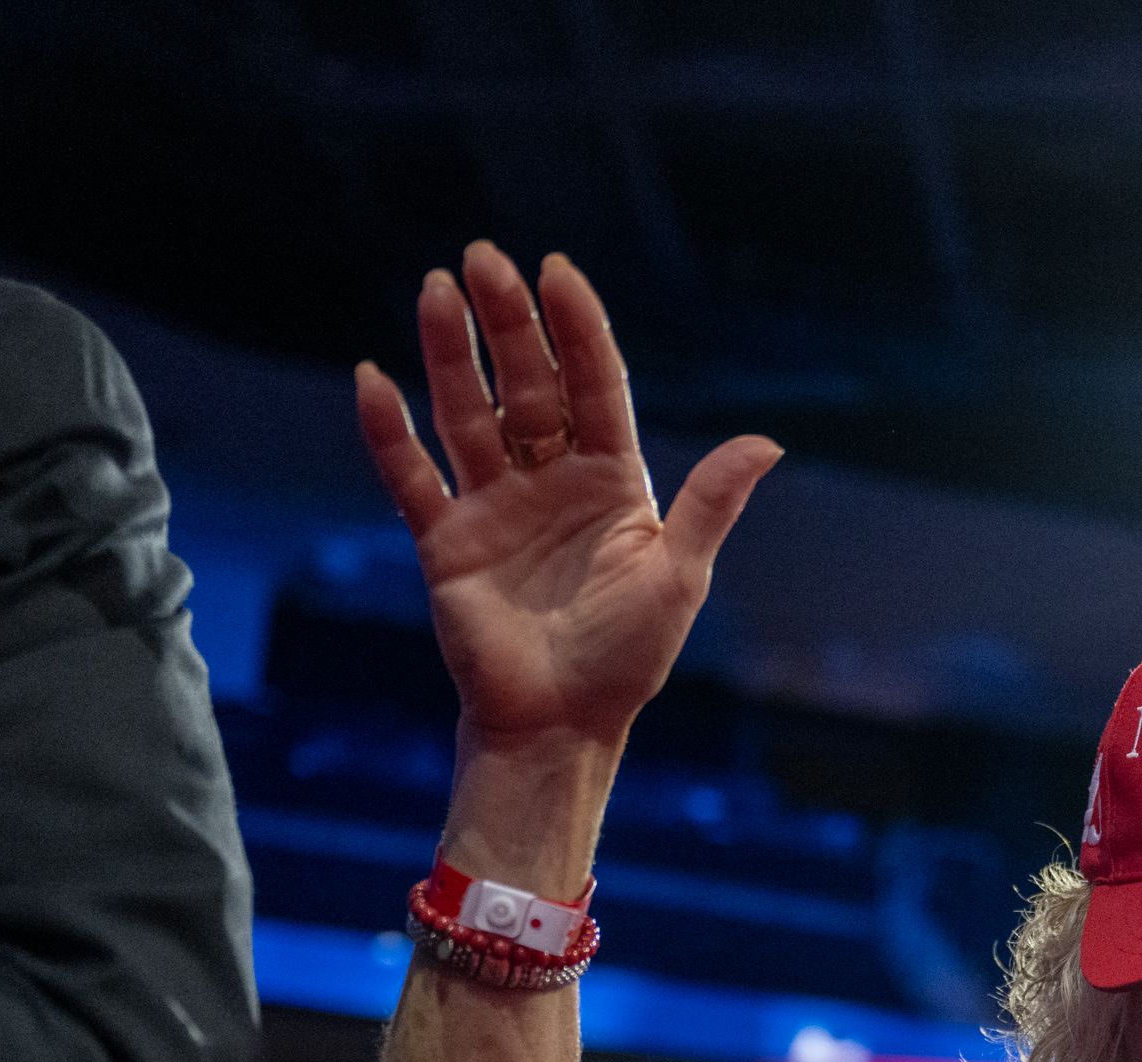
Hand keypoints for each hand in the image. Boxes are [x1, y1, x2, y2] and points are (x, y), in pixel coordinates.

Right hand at [353, 242, 779, 756]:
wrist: (560, 724)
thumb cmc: (627, 656)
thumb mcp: (679, 574)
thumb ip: (711, 503)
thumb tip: (769, 442)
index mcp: (611, 482)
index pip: (593, 386)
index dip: (576, 329)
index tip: (557, 271)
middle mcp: (551, 481)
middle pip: (527, 385)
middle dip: (507, 322)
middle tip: (483, 258)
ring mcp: (495, 507)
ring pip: (468, 414)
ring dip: (449, 354)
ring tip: (433, 289)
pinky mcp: (446, 542)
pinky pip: (412, 478)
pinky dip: (391, 433)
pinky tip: (373, 379)